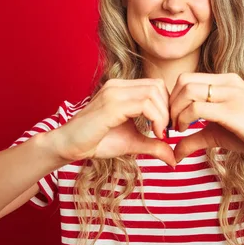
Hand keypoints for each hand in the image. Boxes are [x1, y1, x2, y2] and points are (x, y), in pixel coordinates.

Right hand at [52, 78, 175, 166]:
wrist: (69, 145)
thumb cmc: (97, 142)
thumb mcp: (132, 143)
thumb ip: (154, 145)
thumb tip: (175, 159)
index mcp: (122, 88)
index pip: (156, 85)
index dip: (167, 105)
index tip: (166, 127)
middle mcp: (118, 85)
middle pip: (158, 86)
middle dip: (168, 109)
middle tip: (167, 131)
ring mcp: (114, 92)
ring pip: (154, 93)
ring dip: (164, 115)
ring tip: (160, 134)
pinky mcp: (111, 105)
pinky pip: (144, 105)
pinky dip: (157, 119)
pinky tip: (155, 134)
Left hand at [170, 73, 243, 162]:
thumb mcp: (217, 134)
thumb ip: (194, 138)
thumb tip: (174, 154)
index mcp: (225, 81)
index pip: (187, 78)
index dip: (173, 98)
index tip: (171, 118)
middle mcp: (227, 82)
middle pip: (184, 80)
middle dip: (170, 103)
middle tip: (171, 123)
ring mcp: (230, 94)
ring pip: (188, 90)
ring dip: (175, 111)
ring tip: (177, 129)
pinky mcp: (232, 110)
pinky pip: (197, 108)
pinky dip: (183, 119)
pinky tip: (183, 132)